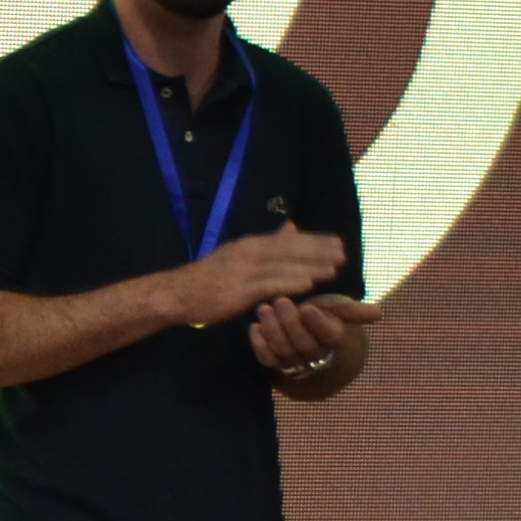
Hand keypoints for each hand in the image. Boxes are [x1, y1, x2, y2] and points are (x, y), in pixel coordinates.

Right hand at [168, 228, 345, 328]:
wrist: (176, 294)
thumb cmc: (209, 277)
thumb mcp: (238, 254)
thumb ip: (267, 243)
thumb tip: (291, 227)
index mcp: (249, 244)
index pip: (287, 240)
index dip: (314, 241)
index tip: (337, 243)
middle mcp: (248, 253)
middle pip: (288, 250)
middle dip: (317, 252)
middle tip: (343, 254)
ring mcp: (242, 272)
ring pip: (282, 267)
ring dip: (309, 267)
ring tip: (334, 269)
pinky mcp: (238, 291)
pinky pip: (268, 285)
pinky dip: (289, 283)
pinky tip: (307, 285)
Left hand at [251, 291, 380, 383]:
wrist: (304, 329)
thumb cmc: (323, 314)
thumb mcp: (337, 309)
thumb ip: (353, 310)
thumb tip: (379, 313)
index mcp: (333, 339)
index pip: (328, 335)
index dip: (318, 323)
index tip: (308, 307)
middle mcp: (315, 354)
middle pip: (304, 344)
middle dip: (291, 323)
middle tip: (280, 301)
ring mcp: (294, 360)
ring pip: (284, 351)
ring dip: (273, 330)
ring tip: (264, 309)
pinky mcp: (274, 361)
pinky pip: (266, 359)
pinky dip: (259, 344)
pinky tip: (254, 327)